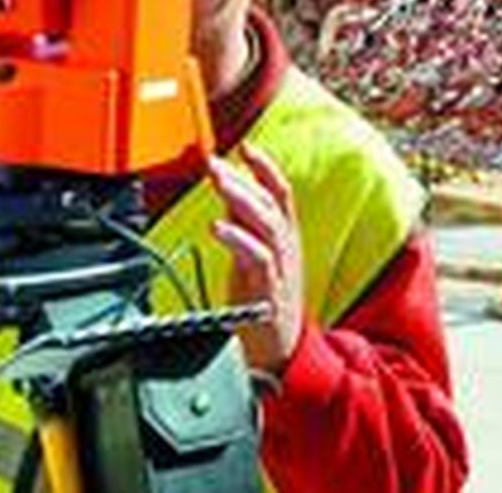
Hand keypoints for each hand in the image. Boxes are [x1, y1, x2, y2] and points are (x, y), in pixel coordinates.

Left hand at [209, 145, 304, 376]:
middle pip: (270, 203)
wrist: (281, 354)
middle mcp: (286, 249)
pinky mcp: (268, 291)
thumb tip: (228, 198)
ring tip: (218, 181)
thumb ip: (246, 229)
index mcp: (286, 239)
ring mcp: (280, 269)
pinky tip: (218, 226)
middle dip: (242, 178)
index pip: (281, 193)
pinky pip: (257, 258)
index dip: (266, 168)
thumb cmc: (265, 305)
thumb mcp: (257, 259)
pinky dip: (238, 239)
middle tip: (215, 162)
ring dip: (241, 198)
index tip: (245, 147)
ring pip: (267, 224)